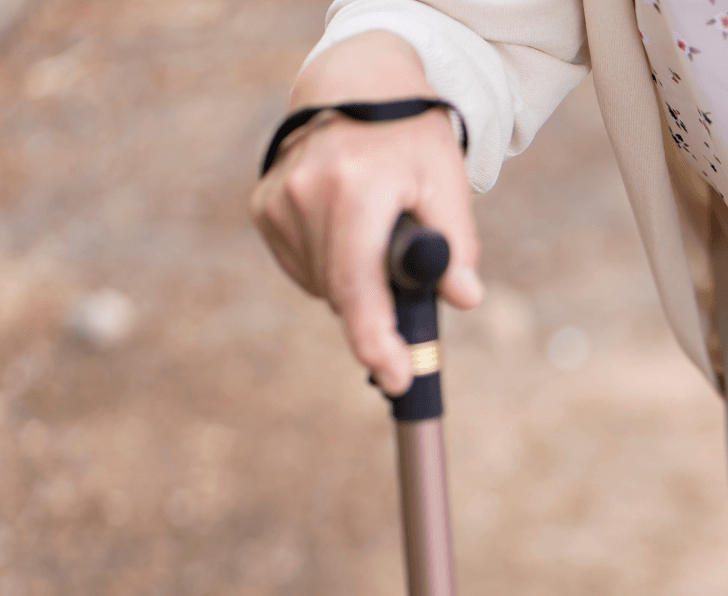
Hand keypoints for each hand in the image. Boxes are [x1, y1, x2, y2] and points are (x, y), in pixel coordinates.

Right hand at [248, 31, 482, 394]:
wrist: (354, 85)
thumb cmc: (410, 139)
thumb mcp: (447, 182)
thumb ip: (456, 243)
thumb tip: (464, 297)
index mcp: (354, 189)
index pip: (358, 285)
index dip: (376, 340)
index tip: (397, 378)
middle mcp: (305, 195)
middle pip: (340, 293)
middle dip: (376, 317)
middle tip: (407, 318)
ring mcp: (278, 202)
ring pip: (321, 285)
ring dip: (355, 287)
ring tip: (380, 241)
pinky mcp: (263, 207)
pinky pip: (302, 267)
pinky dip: (331, 269)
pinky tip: (351, 236)